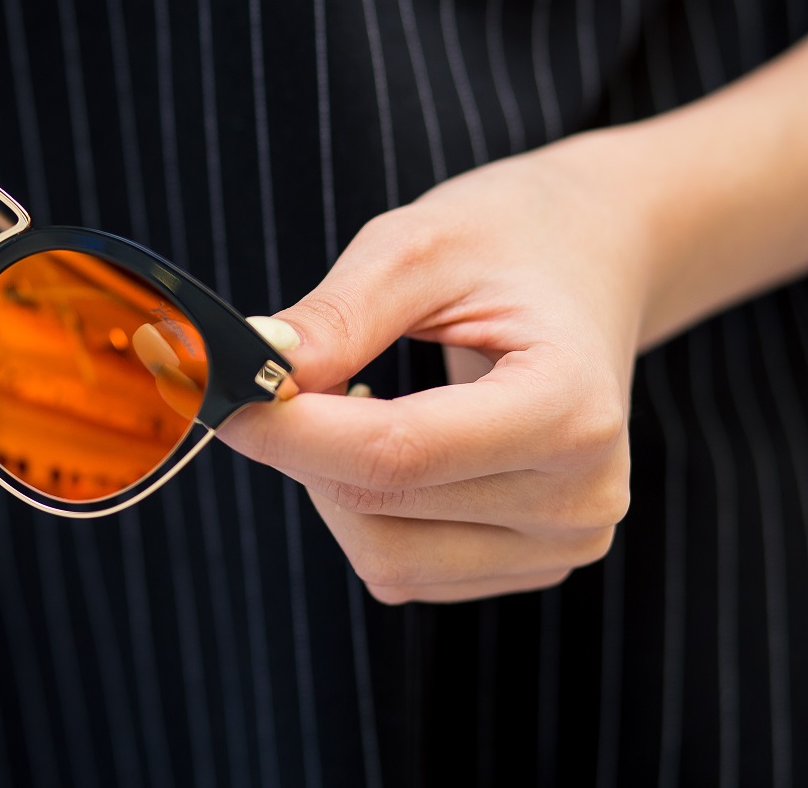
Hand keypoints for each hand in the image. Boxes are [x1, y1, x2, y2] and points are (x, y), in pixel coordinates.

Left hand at [219, 131, 652, 603]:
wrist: (589, 263)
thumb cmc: (507, 243)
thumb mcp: (417, 246)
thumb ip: (337, 316)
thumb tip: (252, 370)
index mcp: (572, 408)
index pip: (398, 454)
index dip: (290, 432)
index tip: (220, 393)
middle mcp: (580, 497)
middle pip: (378, 504)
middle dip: (301, 444)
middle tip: (276, 376)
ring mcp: (560, 543)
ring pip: (382, 554)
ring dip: (328, 482)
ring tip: (353, 396)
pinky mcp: (525, 566)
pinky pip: (402, 567)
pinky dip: (361, 509)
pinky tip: (386, 441)